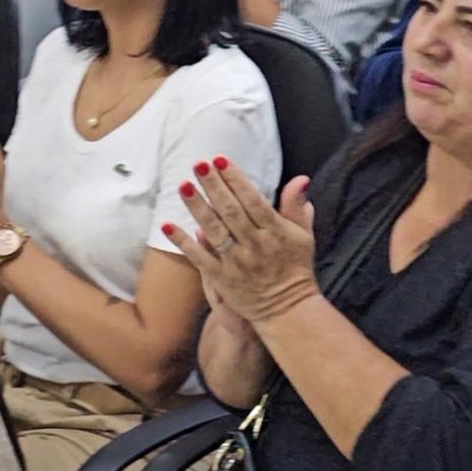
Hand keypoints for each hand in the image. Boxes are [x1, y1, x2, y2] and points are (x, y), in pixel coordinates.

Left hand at [162, 158, 317, 327]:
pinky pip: (199, 258)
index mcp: (275, 231)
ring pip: (214, 231)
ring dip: (197, 208)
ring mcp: (236, 263)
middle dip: (214, 186)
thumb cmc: (296, 267)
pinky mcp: (222, 280)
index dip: (236, 180)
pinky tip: (167, 225)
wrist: (288, 310)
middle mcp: (255, 245)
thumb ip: (296, 206)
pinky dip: (183, 242)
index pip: (253, 200)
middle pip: (231, 211)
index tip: (221, 160)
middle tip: (198, 164)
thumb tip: (300, 178)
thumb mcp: (303, 235)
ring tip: (183, 186)